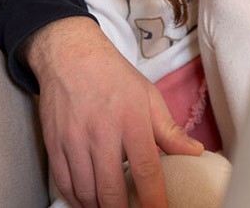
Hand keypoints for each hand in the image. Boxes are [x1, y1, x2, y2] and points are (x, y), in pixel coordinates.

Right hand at [26, 16, 203, 207]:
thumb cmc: (113, 76)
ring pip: (86, 192)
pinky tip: (88, 202)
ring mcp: (74, 140)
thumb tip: (195, 152)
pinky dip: (77, 200)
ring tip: (112, 207)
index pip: (146, 170)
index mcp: (131, 120)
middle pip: (111, 190)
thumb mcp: (148, 96)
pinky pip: (64, 184)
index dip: (153, 200)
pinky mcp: (54, 144)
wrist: (70, 55)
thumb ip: (170, 130)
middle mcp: (101, 132)